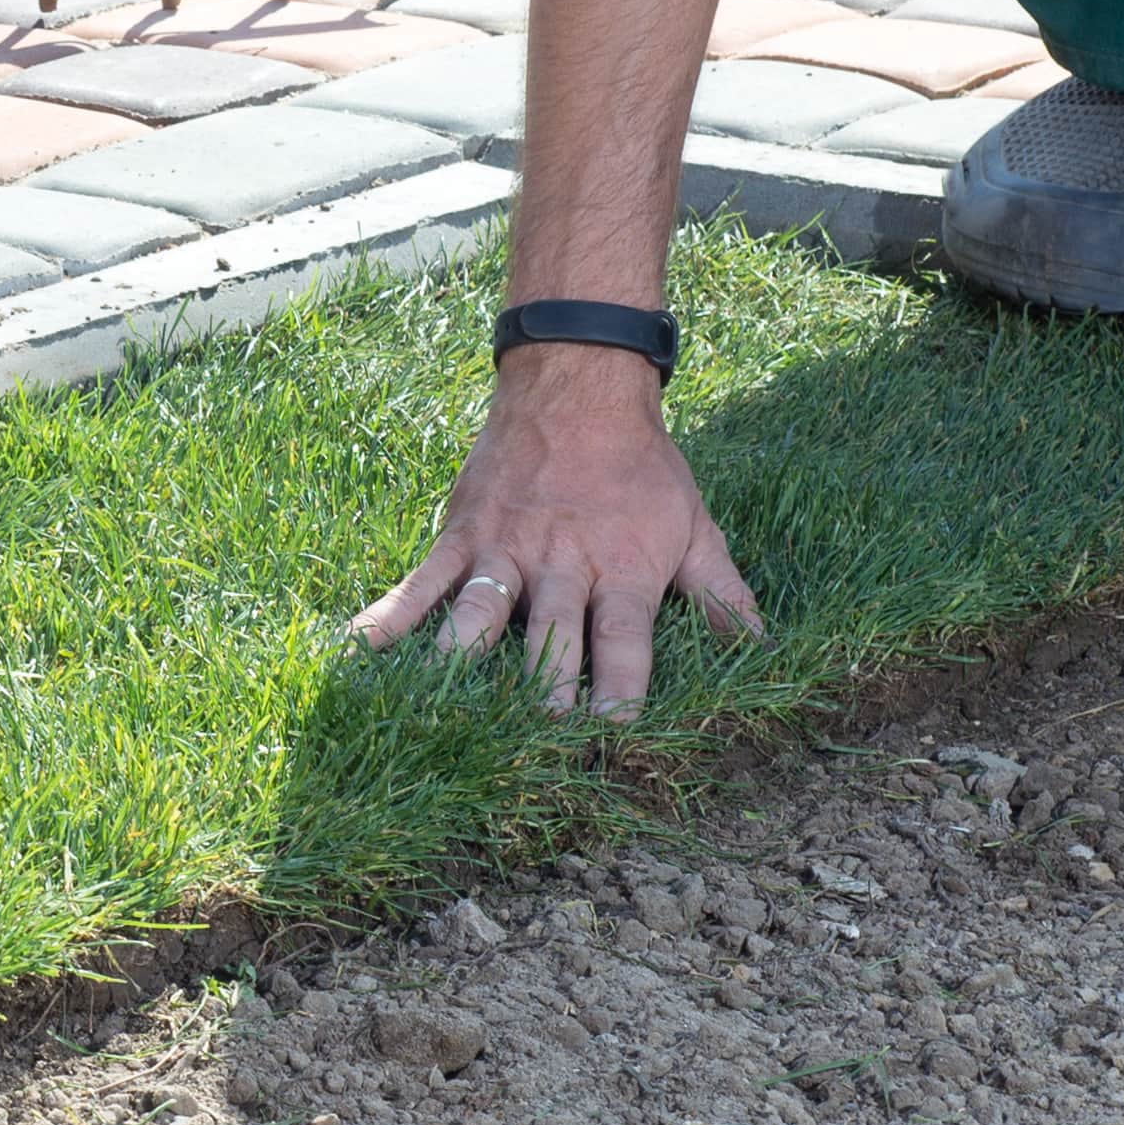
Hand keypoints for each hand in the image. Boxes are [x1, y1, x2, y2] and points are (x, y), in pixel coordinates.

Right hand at [353, 343, 764, 717]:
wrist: (578, 385)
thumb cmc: (642, 467)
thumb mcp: (695, 527)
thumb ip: (725, 595)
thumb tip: (764, 651)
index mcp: (622, 567)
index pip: (623, 638)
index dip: (620, 686)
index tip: (615, 732)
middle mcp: (562, 563)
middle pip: (550, 636)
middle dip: (542, 690)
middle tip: (534, 740)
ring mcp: (505, 549)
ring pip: (481, 614)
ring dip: (465, 663)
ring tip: (446, 711)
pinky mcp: (462, 534)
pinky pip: (422, 581)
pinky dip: (390, 616)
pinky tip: (359, 649)